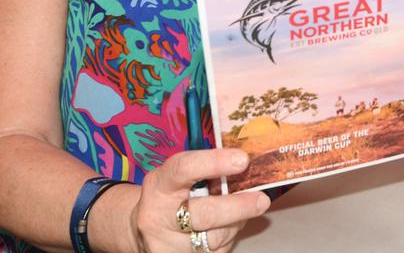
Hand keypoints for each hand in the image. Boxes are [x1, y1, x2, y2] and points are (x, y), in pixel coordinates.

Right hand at [133, 149, 268, 252]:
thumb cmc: (169, 196)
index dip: (215, 163)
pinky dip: (226, 239)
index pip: (184, 169)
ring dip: (235, 224)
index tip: (242, 160)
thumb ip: (205, 172)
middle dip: (238, 207)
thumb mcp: (177, 178)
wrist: (142, 230)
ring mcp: (168, 245)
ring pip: (214, 238)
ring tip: (240, 212)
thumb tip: (245, 167)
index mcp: (159, 184)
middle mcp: (159, 215)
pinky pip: (215, 252)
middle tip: (261, 200)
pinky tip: (224, 229)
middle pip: (204, 213)